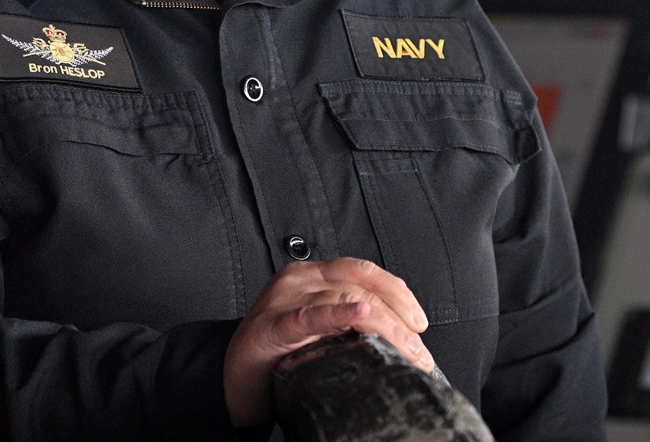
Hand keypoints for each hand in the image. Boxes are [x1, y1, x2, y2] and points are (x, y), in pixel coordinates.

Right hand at [224, 258, 432, 427]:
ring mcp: (284, 300)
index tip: (419, 323)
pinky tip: (360, 315)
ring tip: (405, 351)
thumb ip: (346, 323)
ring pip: (346, 299)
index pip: (363, 271)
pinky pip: (310, 316)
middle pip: (361, 286)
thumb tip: (400, 339)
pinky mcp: (273, 327)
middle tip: (420, 351)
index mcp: (311, 276)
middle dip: (399, 318)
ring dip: (384, 327)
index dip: (398, 292)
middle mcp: (299, 279)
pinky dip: (338, 314)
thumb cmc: (274, 356)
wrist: (230, 379)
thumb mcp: (317, 330)